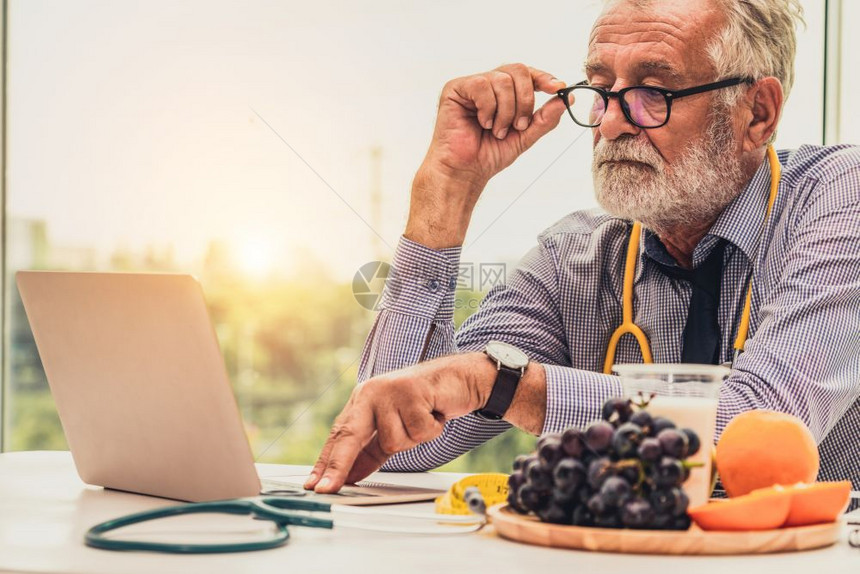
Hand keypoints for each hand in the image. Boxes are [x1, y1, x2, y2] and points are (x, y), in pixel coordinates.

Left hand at [304, 353, 494, 492]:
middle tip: (326, 489)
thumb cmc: (424, 404)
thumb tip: (351, 476)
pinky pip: (418, 432)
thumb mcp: (394, 429)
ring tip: (423, 420)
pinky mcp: (411, 391)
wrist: (456, 379)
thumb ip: (371, 451)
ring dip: (413, 439)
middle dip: (338, 466)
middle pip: (349, 435)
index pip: (339, 435)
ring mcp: (389, 391)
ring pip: (392, 441)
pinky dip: (430, 429)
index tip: (315, 485)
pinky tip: (433, 413)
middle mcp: (370, 393)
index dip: (326, 462)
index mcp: (361, 401)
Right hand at [406, 64, 566, 247]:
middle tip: (519, 125)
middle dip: (524, 100)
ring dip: (505, 111)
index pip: (527, 74)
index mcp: (504, 93)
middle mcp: (488, 84)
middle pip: (518, 70)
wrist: (465, 171)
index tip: (558, 88)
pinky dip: (488, 108)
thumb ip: (545, 118)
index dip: (543, 78)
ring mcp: (471, 85)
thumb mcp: (525, 136)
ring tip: (497, 130)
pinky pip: (481, 85)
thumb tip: (567, 99)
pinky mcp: (455, 89)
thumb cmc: (489, 154)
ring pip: (502, 80)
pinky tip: (482, 123)